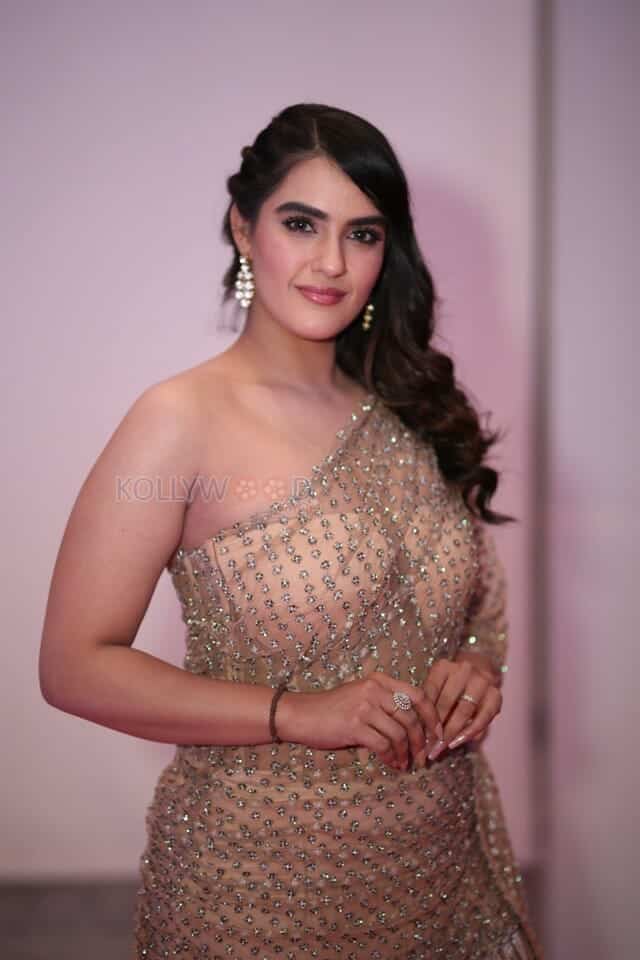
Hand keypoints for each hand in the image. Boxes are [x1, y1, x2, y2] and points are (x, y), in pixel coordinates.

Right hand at [277, 671, 443, 770]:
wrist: (300, 714)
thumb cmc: (332, 710)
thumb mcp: (360, 697)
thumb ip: (384, 705)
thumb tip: (414, 729)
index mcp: (379, 681)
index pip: (418, 694)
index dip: (433, 716)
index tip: (439, 734)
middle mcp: (374, 690)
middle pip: (412, 716)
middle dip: (422, 740)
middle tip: (423, 757)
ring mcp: (364, 706)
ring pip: (400, 732)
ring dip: (407, 752)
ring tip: (406, 764)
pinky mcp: (354, 725)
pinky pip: (384, 744)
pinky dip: (392, 757)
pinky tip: (392, 764)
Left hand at [412, 658, 501, 765]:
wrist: (481, 671)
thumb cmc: (451, 685)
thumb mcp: (437, 687)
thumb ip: (429, 704)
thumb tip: (417, 732)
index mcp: (444, 667)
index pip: (430, 692)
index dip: (423, 715)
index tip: (416, 735)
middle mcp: (464, 670)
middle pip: (447, 702)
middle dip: (436, 728)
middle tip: (426, 748)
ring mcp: (481, 681)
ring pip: (464, 711)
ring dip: (451, 733)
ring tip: (439, 748)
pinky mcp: (495, 695)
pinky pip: (482, 718)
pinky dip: (469, 732)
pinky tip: (456, 743)